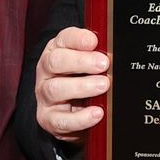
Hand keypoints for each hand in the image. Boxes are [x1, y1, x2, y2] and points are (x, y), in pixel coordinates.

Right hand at [35, 26, 107, 141]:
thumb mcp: (89, 65)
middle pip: (55, 61)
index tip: (94, 41)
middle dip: (81, 61)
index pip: (63, 39)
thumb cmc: (81, 81)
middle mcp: (46, 71)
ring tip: (103, 85)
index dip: (78, 39)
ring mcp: (45, 95)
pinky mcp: (47, 118)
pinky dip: (80, 118)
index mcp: (56, 51)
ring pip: (55, 89)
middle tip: (103, 64)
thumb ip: (98, 55)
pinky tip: (97, 113)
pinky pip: (61, 120)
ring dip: (81, 87)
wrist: (69, 113)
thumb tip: (114, 52)